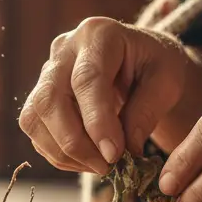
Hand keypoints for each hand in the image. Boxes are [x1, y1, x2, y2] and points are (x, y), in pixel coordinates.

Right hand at [18, 17, 195, 175]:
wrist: (139, 61)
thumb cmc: (155, 66)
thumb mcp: (166, 81)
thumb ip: (146, 112)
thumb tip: (122, 152)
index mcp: (98, 34)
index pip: (87, 79)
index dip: (97, 121)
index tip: (114, 155)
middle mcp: (63, 49)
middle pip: (50, 99)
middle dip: (75, 142)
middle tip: (107, 167)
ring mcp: (46, 73)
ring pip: (35, 118)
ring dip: (64, 152)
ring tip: (100, 166)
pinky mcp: (38, 97)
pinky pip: (35, 131)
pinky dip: (58, 154)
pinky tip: (86, 161)